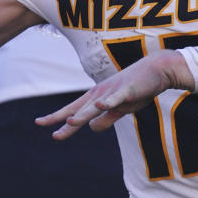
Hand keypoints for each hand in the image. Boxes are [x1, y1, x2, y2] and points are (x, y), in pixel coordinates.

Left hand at [35, 50, 192, 139]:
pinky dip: (109, 102)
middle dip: (59, 117)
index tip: (40, 123)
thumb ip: (106, 119)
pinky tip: (101, 104)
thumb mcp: (121, 108)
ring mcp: (113, 91)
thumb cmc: (138, 88)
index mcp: (97, 98)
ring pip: (94, 106)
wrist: (158, 70)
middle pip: (77, 108)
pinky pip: (116, 98)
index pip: (73, 110)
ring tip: (69, 122)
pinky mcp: (128, 90)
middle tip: (39, 123)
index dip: (57, 117)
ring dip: (82, 114)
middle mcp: (100, 93)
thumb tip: (92, 128)